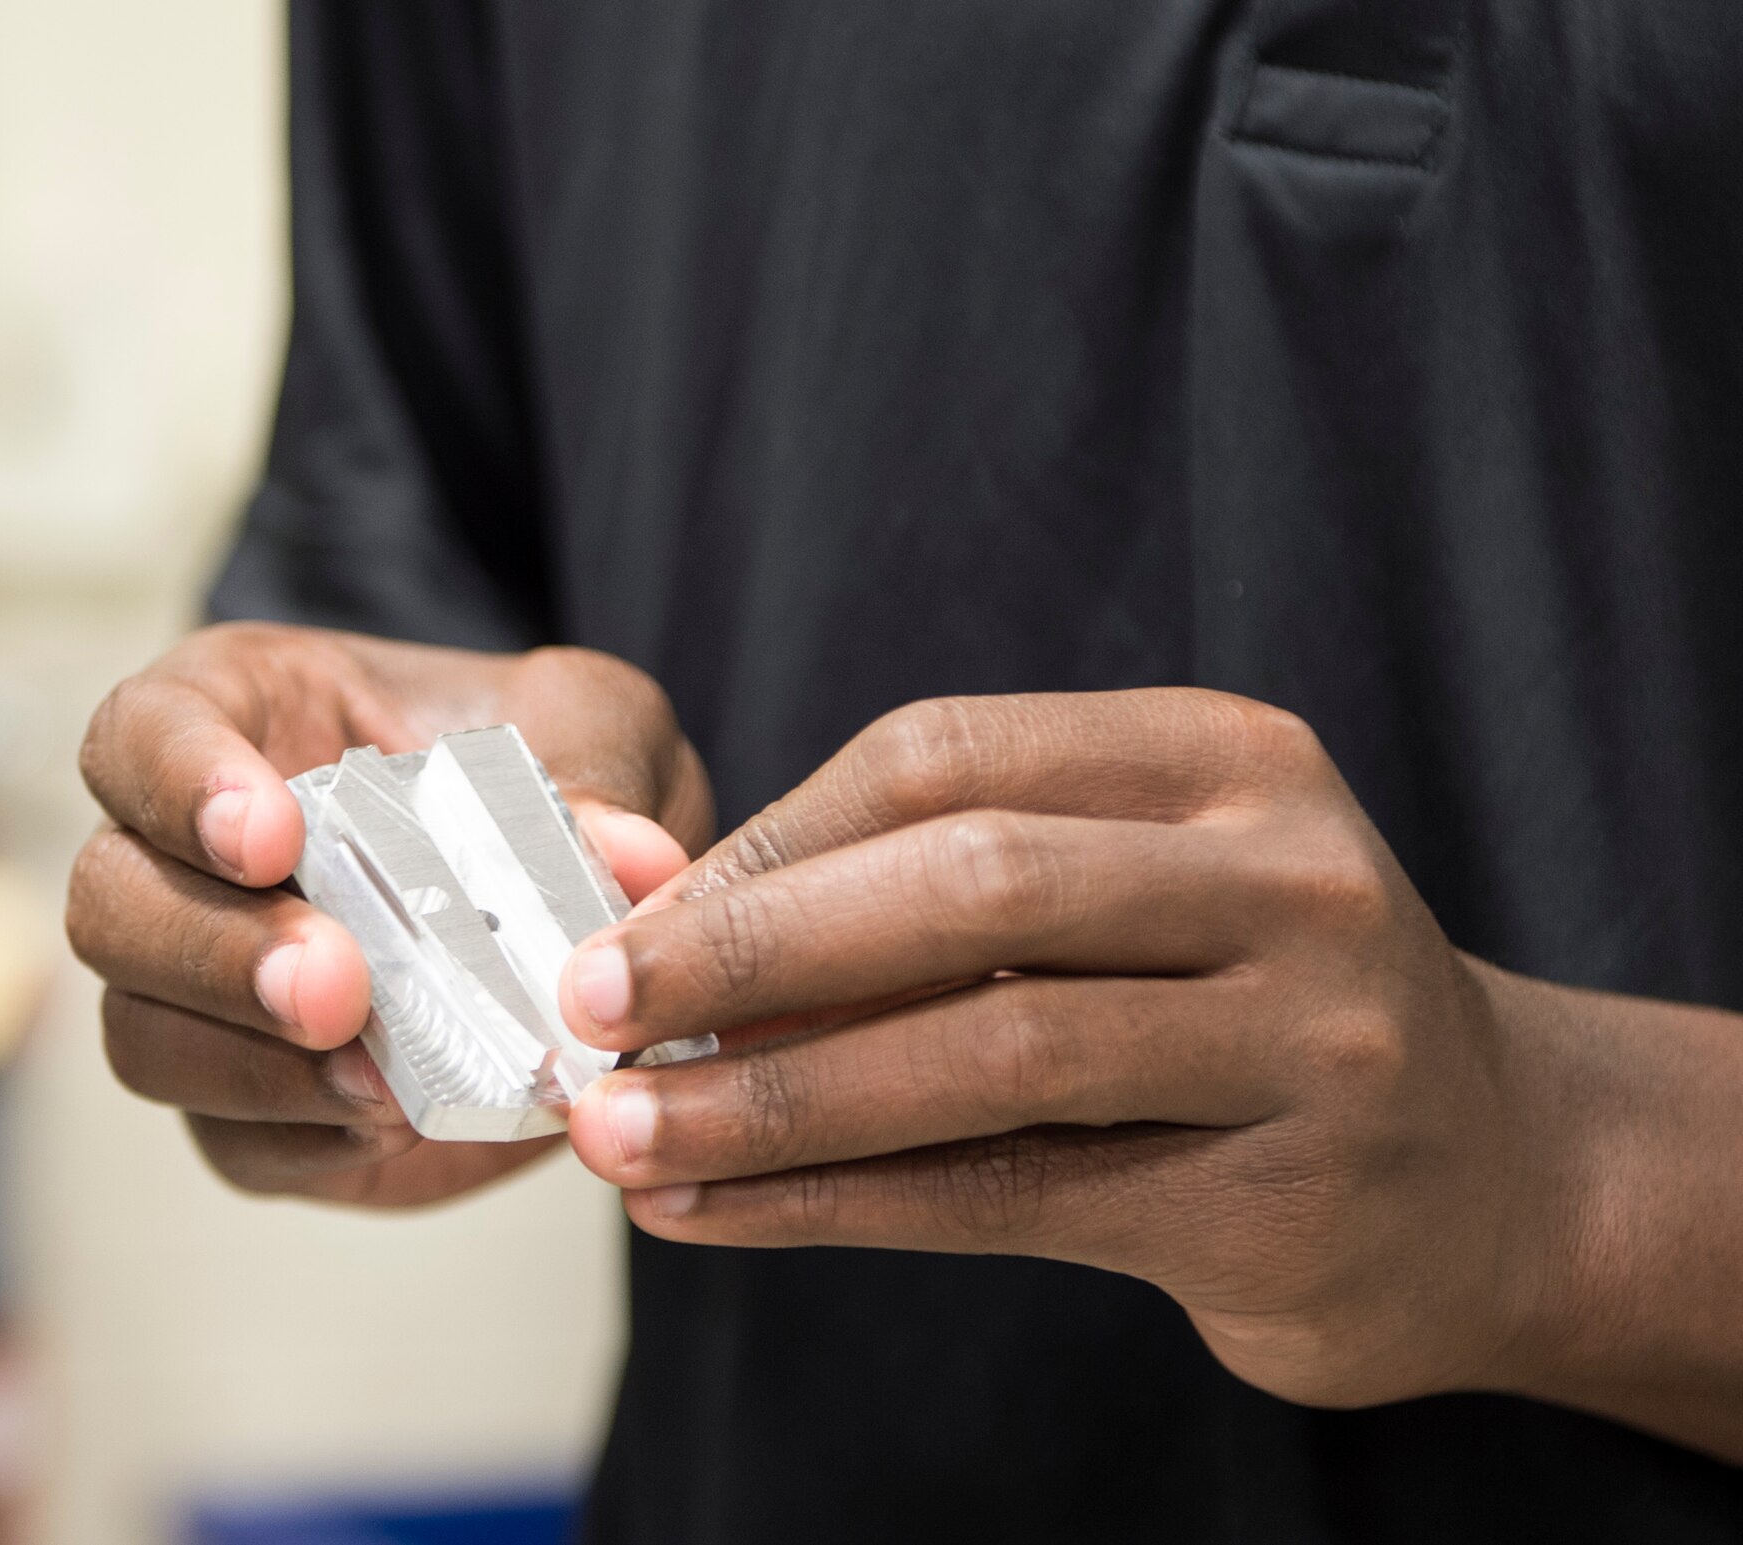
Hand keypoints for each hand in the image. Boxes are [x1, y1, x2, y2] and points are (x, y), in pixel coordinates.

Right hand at [67, 623, 708, 1205]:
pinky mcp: (255, 1106)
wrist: (577, 907)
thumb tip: (630, 854)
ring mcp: (205, 991)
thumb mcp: (597, 729)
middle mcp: (187, 857)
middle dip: (213, 951)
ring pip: (143, 1035)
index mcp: (241, 721)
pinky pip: (234, 1139)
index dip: (179, 782)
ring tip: (377, 1077)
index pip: (141, 734)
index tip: (268, 834)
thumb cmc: (552, 769)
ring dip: (248, 1064)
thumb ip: (601, 767)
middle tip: (334, 983)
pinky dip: (306, 1138)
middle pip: (109, 902)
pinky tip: (393, 1122)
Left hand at [557, 690, 1571, 1410]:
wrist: (1494, 1172)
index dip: (767, 841)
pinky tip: (722, 1213)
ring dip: (774, 1101)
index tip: (626, 917)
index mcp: (1222, 754)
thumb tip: (670, 921)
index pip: (944, 757)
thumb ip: (936, 887)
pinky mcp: (1286, 1199)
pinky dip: (843, 1204)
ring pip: (989, 1054)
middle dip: (747, 952)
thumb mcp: (1133, 889)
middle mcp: (1284, 871)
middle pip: (965, 883)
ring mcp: (1309, 1035)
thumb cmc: (1253, 1002)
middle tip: (585, 1013)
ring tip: (622, 1137)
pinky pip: (1014, 1196)